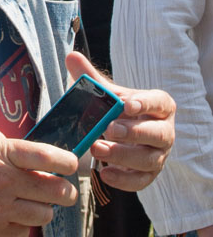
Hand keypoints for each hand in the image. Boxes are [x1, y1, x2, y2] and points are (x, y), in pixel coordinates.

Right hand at [0, 130, 77, 236]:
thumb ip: (9, 148)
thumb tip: (36, 158)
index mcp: (3, 154)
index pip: (48, 157)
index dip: (68, 162)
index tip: (72, 165)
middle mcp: (5, 182)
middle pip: (56, 191)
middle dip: (65, 191)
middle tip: (61, 190)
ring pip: (44, 215)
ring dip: (44, 209)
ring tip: (33, 203)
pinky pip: (22, 233)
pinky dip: (21, 225)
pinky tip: (9, 215)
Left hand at [65, 52, 174, 190]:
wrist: (126, 134)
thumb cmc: (120, 110)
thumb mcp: (108, 93)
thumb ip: (91, 77)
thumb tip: (71, 56)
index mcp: (160, 106)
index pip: (158, 102)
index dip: (145, 103)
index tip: (126, 104)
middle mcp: (164, 131)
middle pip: (156, 134)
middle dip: (133, 133)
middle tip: (109, 130)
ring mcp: (159, 155)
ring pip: (149, 159)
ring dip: (123, 156)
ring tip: (98, 149)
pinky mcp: (149, 174)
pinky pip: (141, 181)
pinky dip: (124, 180)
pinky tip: (105, 174)